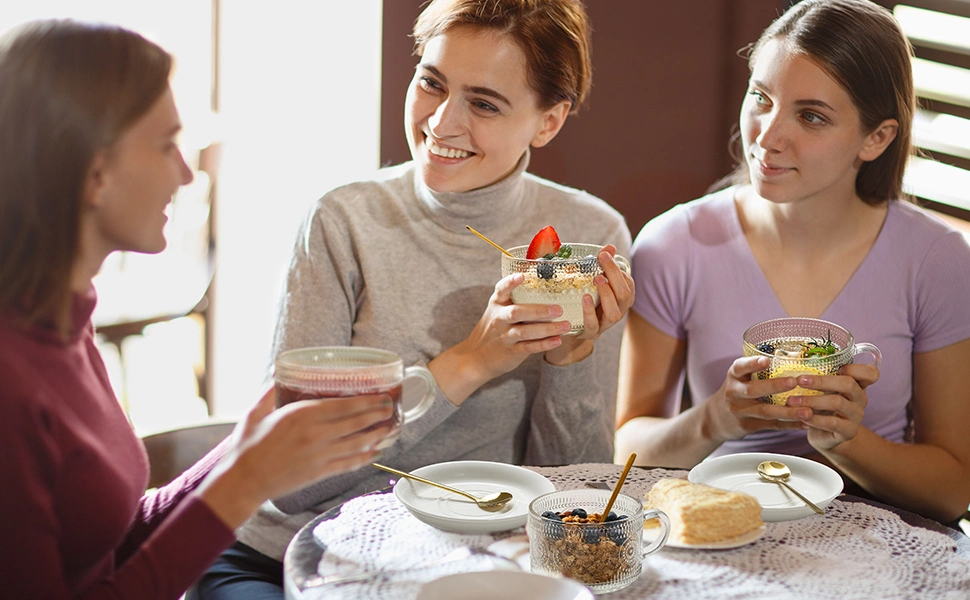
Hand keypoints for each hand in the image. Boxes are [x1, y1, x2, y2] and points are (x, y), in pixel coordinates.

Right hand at [199, 387, 393, 527]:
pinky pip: (349, 464)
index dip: (366, 401)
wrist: (243, 480)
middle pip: (356, 423)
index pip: (343, 405)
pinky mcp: (319, 473)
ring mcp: (319, 455)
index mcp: (300, 415)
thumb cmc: (247, 445)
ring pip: (357, 443)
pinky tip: (375, 452)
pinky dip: (364, 458)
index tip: (381, 395)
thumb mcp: (256, 412)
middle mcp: (315, 435)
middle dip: (378, 415)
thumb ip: (269, 392)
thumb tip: (276, 371)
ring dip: (377, 435)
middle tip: (391, 408)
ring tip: (390, 428)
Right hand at [457, 272, 574, 380]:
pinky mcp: (511, 351)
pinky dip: (544, 344)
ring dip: (547, 329)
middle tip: (558, 309)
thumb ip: (514, 301)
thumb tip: (547, 289)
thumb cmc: (493, 329)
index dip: (511, 282)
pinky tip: (557, 340)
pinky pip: (529, 347)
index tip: (522, 276)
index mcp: (497, 304)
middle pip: (517, 312)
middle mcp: (499, 318)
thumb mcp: (497, 311)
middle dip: (539, 311)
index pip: (502, 289)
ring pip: (526, 332)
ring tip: (565, 326)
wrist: (475, 357)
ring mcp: (505, 336)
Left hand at [546, 245, 634, 364]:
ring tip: (597, 279)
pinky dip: (590, 312)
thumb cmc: (585, 298)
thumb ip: (602, 264)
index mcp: (622, 298)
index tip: (604, 255)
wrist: (571, 326)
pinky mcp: (590, 333)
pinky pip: (594, 325)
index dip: (617, 269)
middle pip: (624, 295)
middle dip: (614, 276)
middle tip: (601, 261)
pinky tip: (584, 298)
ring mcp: (605, 324)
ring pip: (614, 313)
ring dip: (607, 295)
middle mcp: (618, 310)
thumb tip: (609, 247)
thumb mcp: (593, 280)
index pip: (628, 283)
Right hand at [703, 356, 818, 442]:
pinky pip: (771, 425)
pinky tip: (805, 423)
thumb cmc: (737, 390)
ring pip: (765, 411)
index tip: (767, 360)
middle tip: (794, 382)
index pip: (741, 367)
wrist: (717, 418)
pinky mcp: (747, 425)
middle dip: (774, 386)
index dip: (753, 364)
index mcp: (734, 375)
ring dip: (788, 412)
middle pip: (753, 390)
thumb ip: (757, 369)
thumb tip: (795, 355)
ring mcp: (740, 411)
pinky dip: (789, 425)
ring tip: (808, 411)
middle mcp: (734, 392)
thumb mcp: (740, 377)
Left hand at [789, 363, 878, 450]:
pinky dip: (814, 419)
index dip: (856, 368)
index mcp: (857, 384)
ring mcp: (857, 416)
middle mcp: (860, 399)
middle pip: (848, 384)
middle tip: (799, 380)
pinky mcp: (849, 431)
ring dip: (812, 400)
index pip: (870, 373)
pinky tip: (801, 416)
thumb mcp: (824, 390)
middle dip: (821, 381)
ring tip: (792, 400)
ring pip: (837, 403)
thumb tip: (795, 362)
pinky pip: (832, 423)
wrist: (825, 435)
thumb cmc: (822, 406)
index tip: (839, 368)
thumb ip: (820, 377)